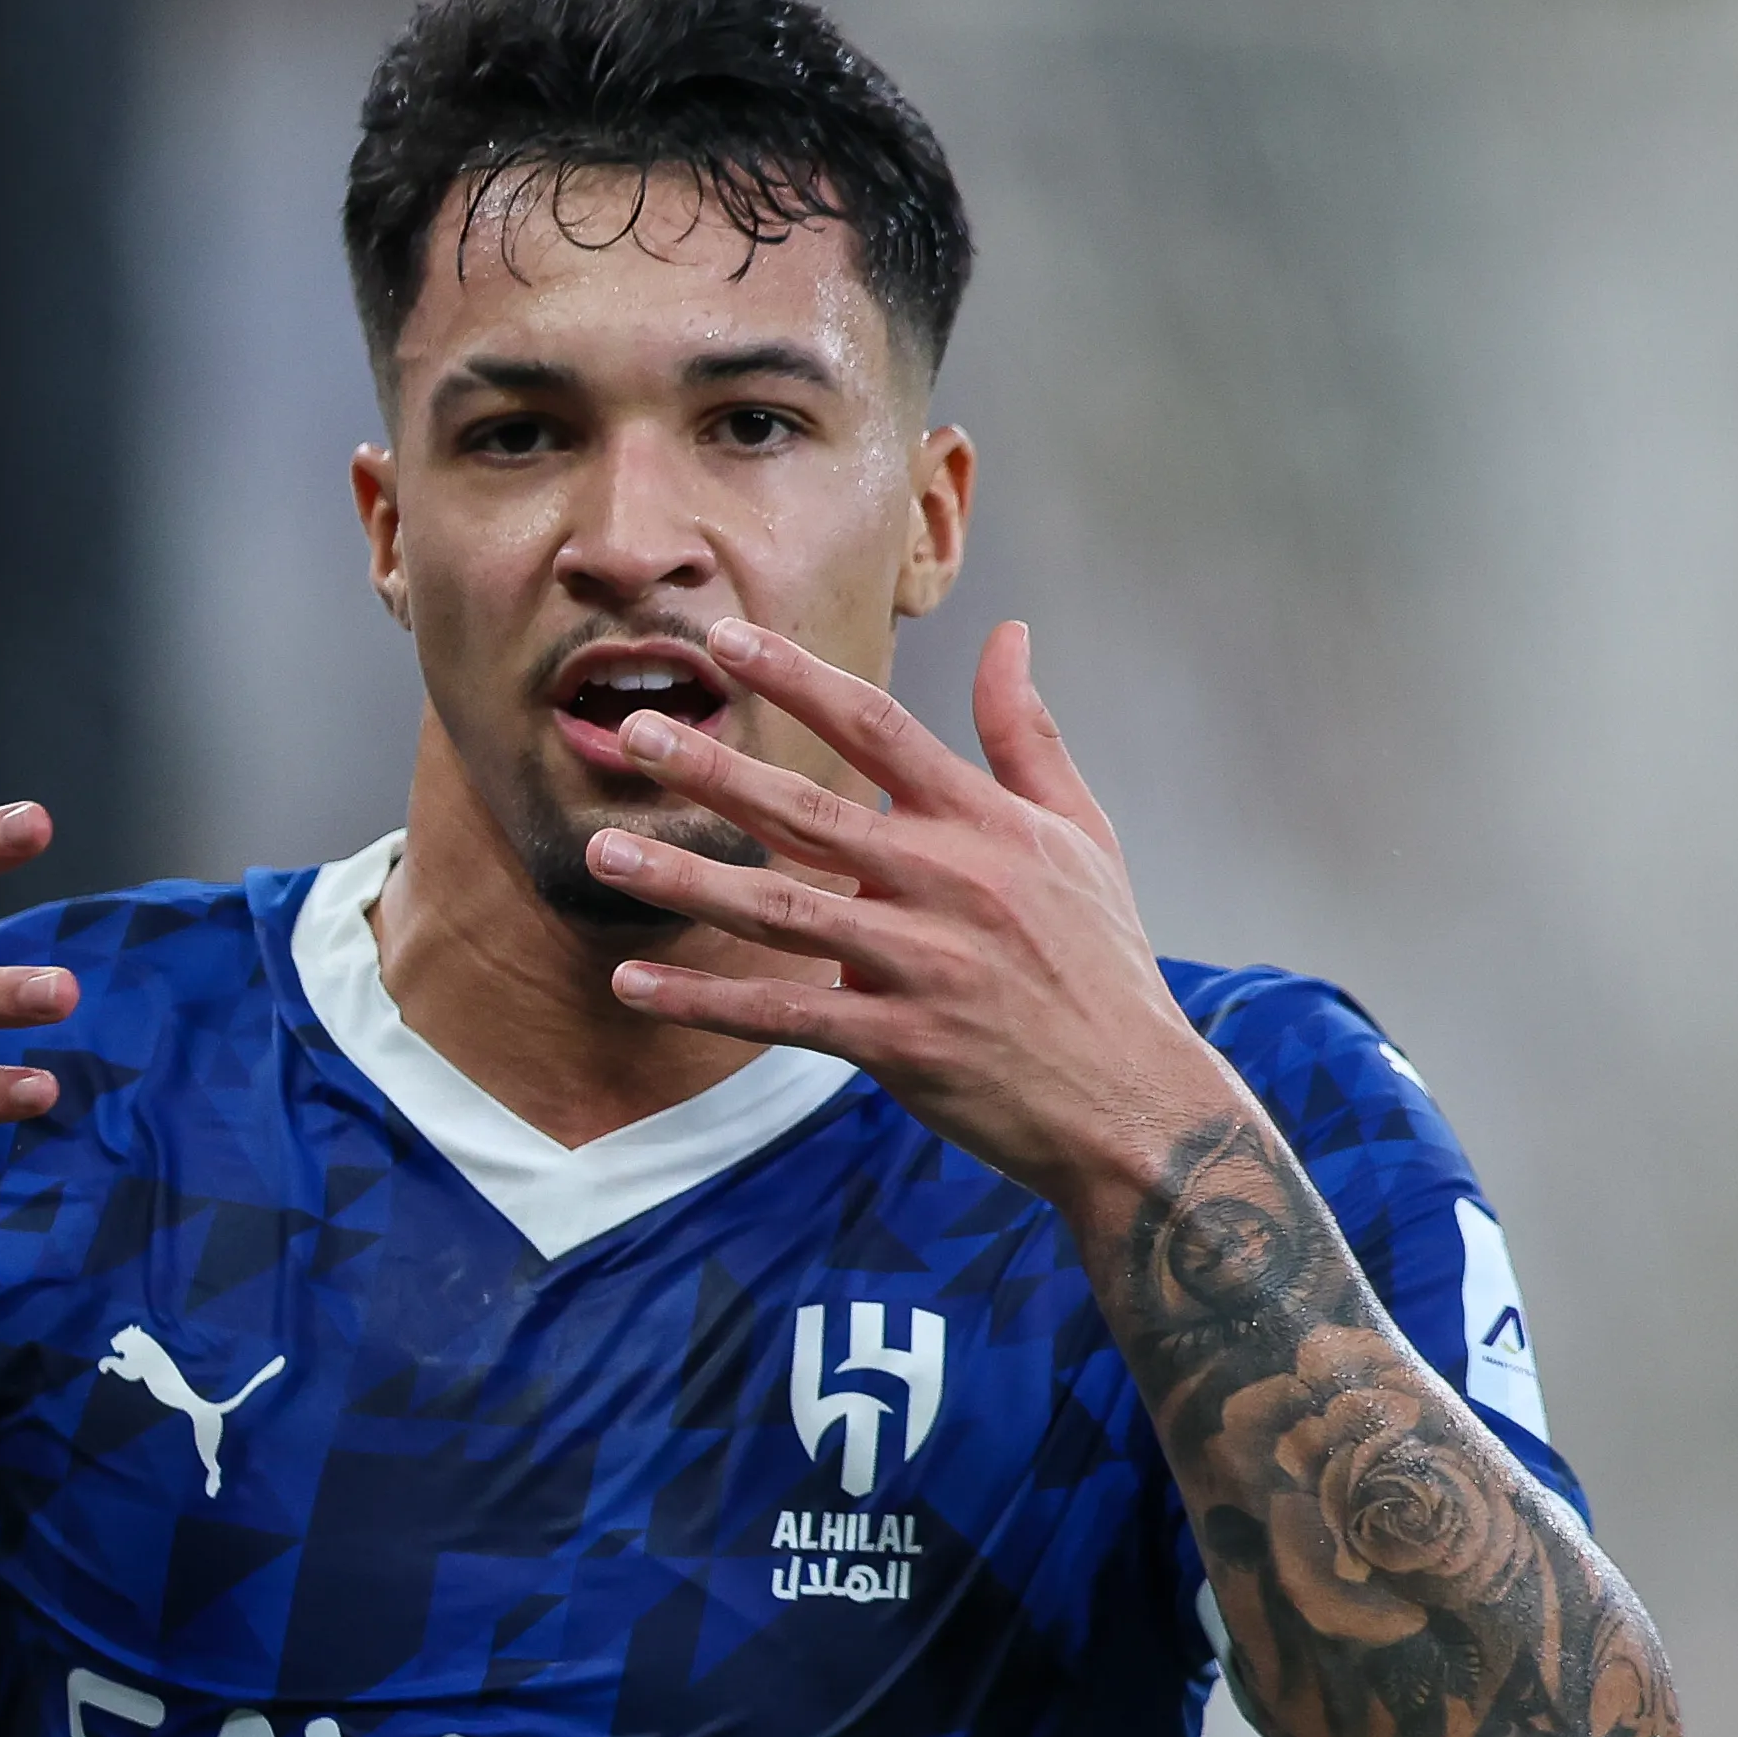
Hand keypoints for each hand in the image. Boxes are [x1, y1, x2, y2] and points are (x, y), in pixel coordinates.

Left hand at [583, 618, 1242, 1211]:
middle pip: (808, 813)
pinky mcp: (896, 1043)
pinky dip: (705, 1002)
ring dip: (685, 882)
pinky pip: (781, 1015)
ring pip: (780, 912)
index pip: (877, 728)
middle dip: (714, 772)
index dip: (798, 680)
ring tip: (605, 853)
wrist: (1132, 1100)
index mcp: (985, 825)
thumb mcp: (1081, 835)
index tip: (727, 641)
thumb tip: (1009, 635)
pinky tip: (635, 985)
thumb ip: (1028, 735)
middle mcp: (945, 883)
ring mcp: (918, 966)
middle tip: (636, 738)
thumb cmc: (1101, 963)